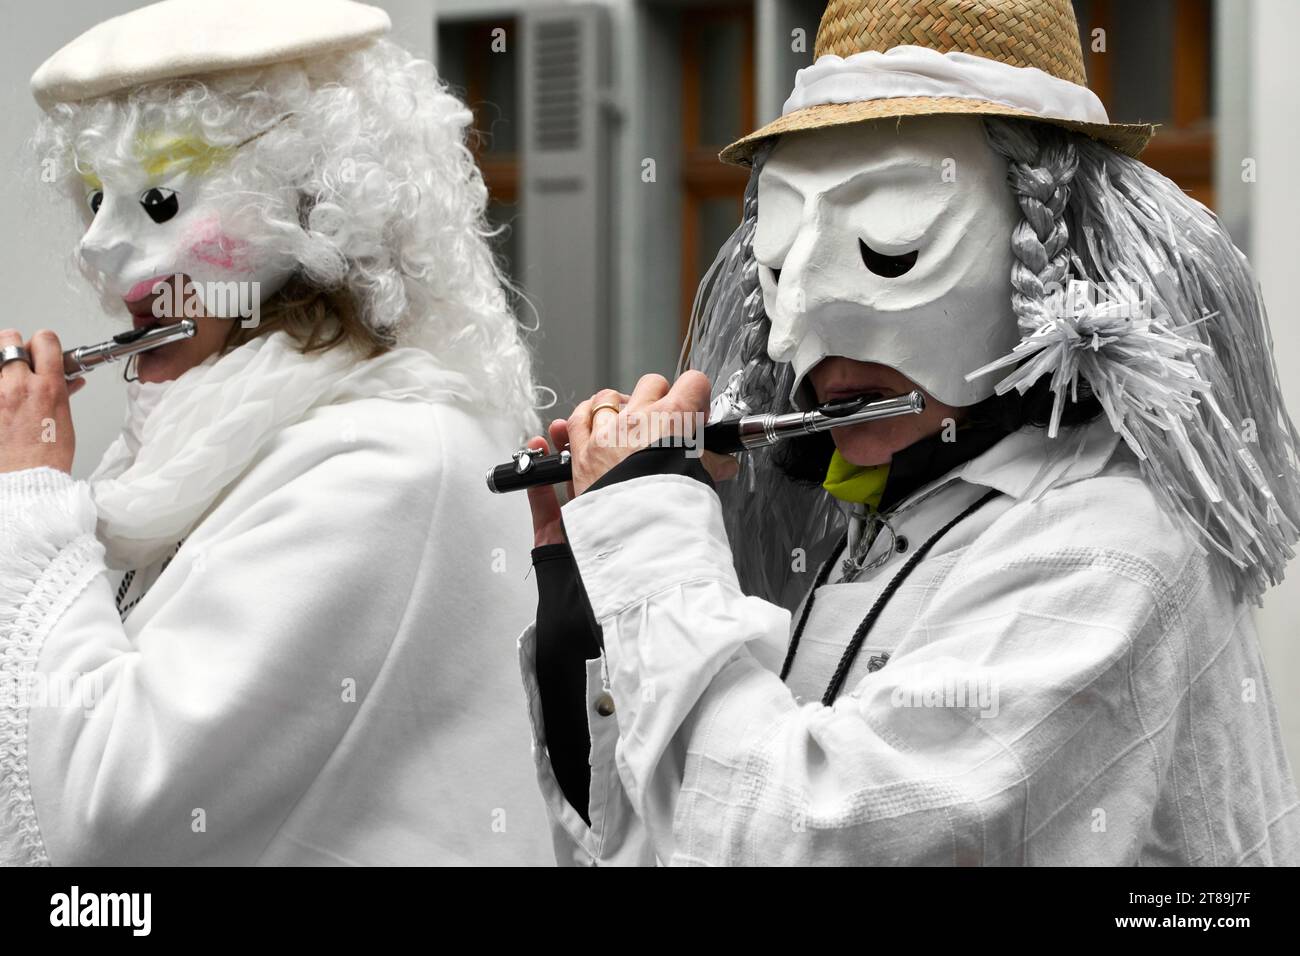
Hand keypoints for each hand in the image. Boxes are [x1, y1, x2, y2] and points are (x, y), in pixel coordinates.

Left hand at [0, 329, 82, 474]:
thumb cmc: (46, 459)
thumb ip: (62, 392)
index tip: (42, 352)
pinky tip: (2, 403)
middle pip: (10, 339)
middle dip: (15, 348)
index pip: (45, 340)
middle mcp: (17, 386)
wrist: (25, 482)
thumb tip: (67, 380)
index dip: (44, 344)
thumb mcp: (64, 419)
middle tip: (18, 363)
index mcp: (47, 388)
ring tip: (6, 384)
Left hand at [523, 372, 739, 546]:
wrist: (637, 532)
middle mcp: (638, 419)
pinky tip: (593, 428)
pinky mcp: (583, 450)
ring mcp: (607, 432)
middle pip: (652, 384)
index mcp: (673, 420)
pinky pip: (577, 419)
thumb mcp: (701, 479)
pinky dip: (584, 420)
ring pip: (610, 397)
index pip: (693, 383)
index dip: (697, 398)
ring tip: (626, 427)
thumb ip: (712, 465)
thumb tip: (724, 464)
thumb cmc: (669, 505)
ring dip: (619, 407)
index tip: (696, 416)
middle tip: (663, 424)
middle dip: (660, 399)